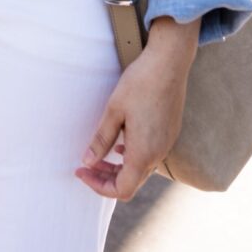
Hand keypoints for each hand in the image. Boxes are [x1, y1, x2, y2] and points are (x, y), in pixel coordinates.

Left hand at [74, 17, 198, 200]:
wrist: (169, 62)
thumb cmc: (140, 83)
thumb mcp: (114, 110)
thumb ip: (101, 140)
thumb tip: (88, 162)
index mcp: (143, 153)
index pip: (121, 189)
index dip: (98, 186)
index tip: (81, 171)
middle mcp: (158, 154)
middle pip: (131, 182)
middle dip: (106, 178)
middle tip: (86, 165)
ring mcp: (167, 144)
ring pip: (141, 169)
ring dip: (120, 168)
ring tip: (100, 155)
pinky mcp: (170, 133)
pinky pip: (150, 155)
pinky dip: (133, 156)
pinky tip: (122, 143)